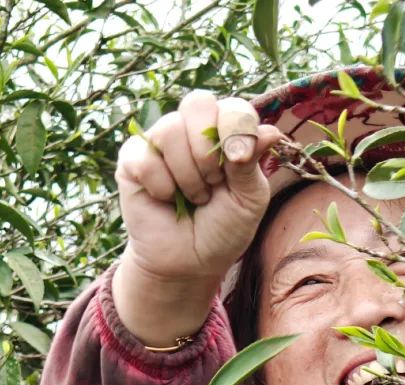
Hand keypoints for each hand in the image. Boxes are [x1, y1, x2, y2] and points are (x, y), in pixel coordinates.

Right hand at [113, 91, 282, 345]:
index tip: (238, 162)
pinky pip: (144, 157)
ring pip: (169, 130)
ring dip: (187, 176)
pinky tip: (167, 200)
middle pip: (197, 103)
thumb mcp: (249, 199)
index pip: (232, 107)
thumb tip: (272, 131)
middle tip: (213, 183)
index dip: (236, 129)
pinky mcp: (133, 159)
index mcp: (225, 132)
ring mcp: (160, 141)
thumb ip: (253, 163)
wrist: (190, 262)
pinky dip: (161, 186)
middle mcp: (192, 129)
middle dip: (208, 151)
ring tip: (194, 198)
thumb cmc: (224, 228)